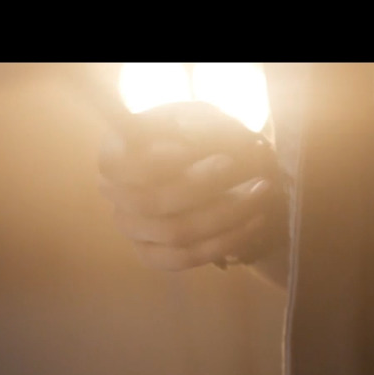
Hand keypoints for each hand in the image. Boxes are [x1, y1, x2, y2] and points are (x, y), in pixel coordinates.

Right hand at [97, 101, 286, 271]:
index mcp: (112, 155)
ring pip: (174, 232)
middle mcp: (112, 195)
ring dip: (224, 215)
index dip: (161, 161)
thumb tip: (196, 142)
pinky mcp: (150, 254)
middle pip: (151, 202)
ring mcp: (130, 228)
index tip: (206, 150)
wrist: (200, 163)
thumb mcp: (194, 116)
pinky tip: (253, 223)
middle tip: (248, 170)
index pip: (123, 164)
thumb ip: (195, 126)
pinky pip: (185, 258)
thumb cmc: (193, 133)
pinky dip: (223, 242)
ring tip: (261, 193)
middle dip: (204, 187)